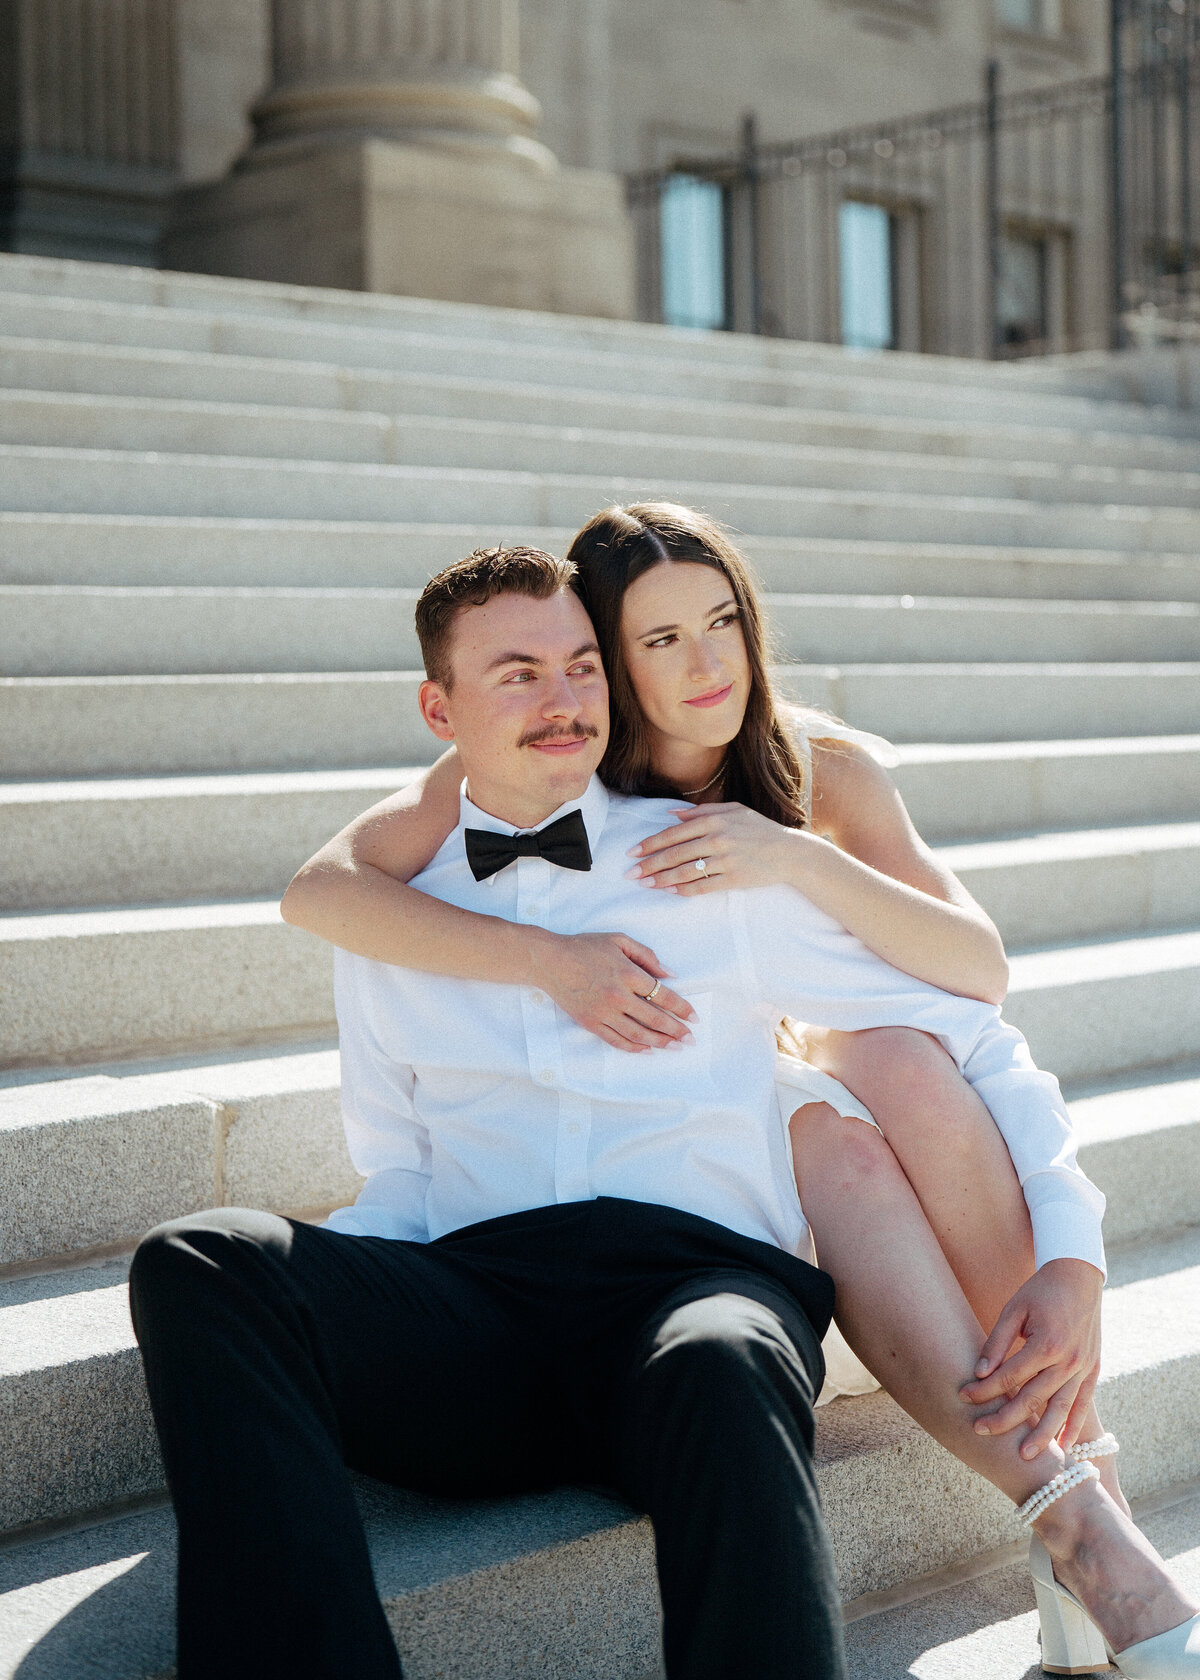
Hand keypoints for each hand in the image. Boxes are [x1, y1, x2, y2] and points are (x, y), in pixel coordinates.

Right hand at [539, 931, 696, 1052]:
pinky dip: (633, 1047)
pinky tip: (646, 1050)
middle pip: (654, 1019)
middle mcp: (619, 996)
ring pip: (638, 1034)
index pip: (664, 996)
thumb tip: (670, 974)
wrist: (550, 961)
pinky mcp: (591, 1023)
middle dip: (676, 1031)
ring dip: (659, 1042)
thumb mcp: (619, 941)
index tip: (694, 1018)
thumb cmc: (585, 947)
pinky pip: (616, 1040)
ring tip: (674, 1047)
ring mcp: (604, 1012)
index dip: (682, 1008)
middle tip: (690, 1040)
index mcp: (628, 974)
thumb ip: (647, 956)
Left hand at [626, 803, 795, 894]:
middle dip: (649, 864)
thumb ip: (702, 810)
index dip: (651, 844)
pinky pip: (703, 886)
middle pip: (675, 854)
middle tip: (631, 873)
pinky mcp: (734, 879)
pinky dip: (684, 890)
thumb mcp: (733, 810)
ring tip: (645, 884)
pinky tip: (669, 891)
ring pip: (685, 872)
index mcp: (715, 820)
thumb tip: (672, 813)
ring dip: (661, 879)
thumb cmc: (759, 829)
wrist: (789, 852)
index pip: (674, 833)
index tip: (633, 852)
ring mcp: (726, 860)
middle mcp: (718, 838)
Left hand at [959, 1259, 1104, 1458]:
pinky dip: (1074, 1426)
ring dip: (1043, 1435)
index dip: (985, 1389)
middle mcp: (1068, 1361)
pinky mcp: (1093, 1370)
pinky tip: (1065, 1447)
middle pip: (1033, 1399)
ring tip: (1025, 1456)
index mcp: (1046, 1343)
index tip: (964, 1396)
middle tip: (980, 1431)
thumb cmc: (1040, 1291)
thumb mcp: (1013, 1308)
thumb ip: (997, 1341)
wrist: (1078, 1277)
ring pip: (1061, 1409)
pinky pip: (1084, 1404)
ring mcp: (1083, 1368)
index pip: (1009, 1376)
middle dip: (1005, 1418)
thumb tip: (980, 1372)